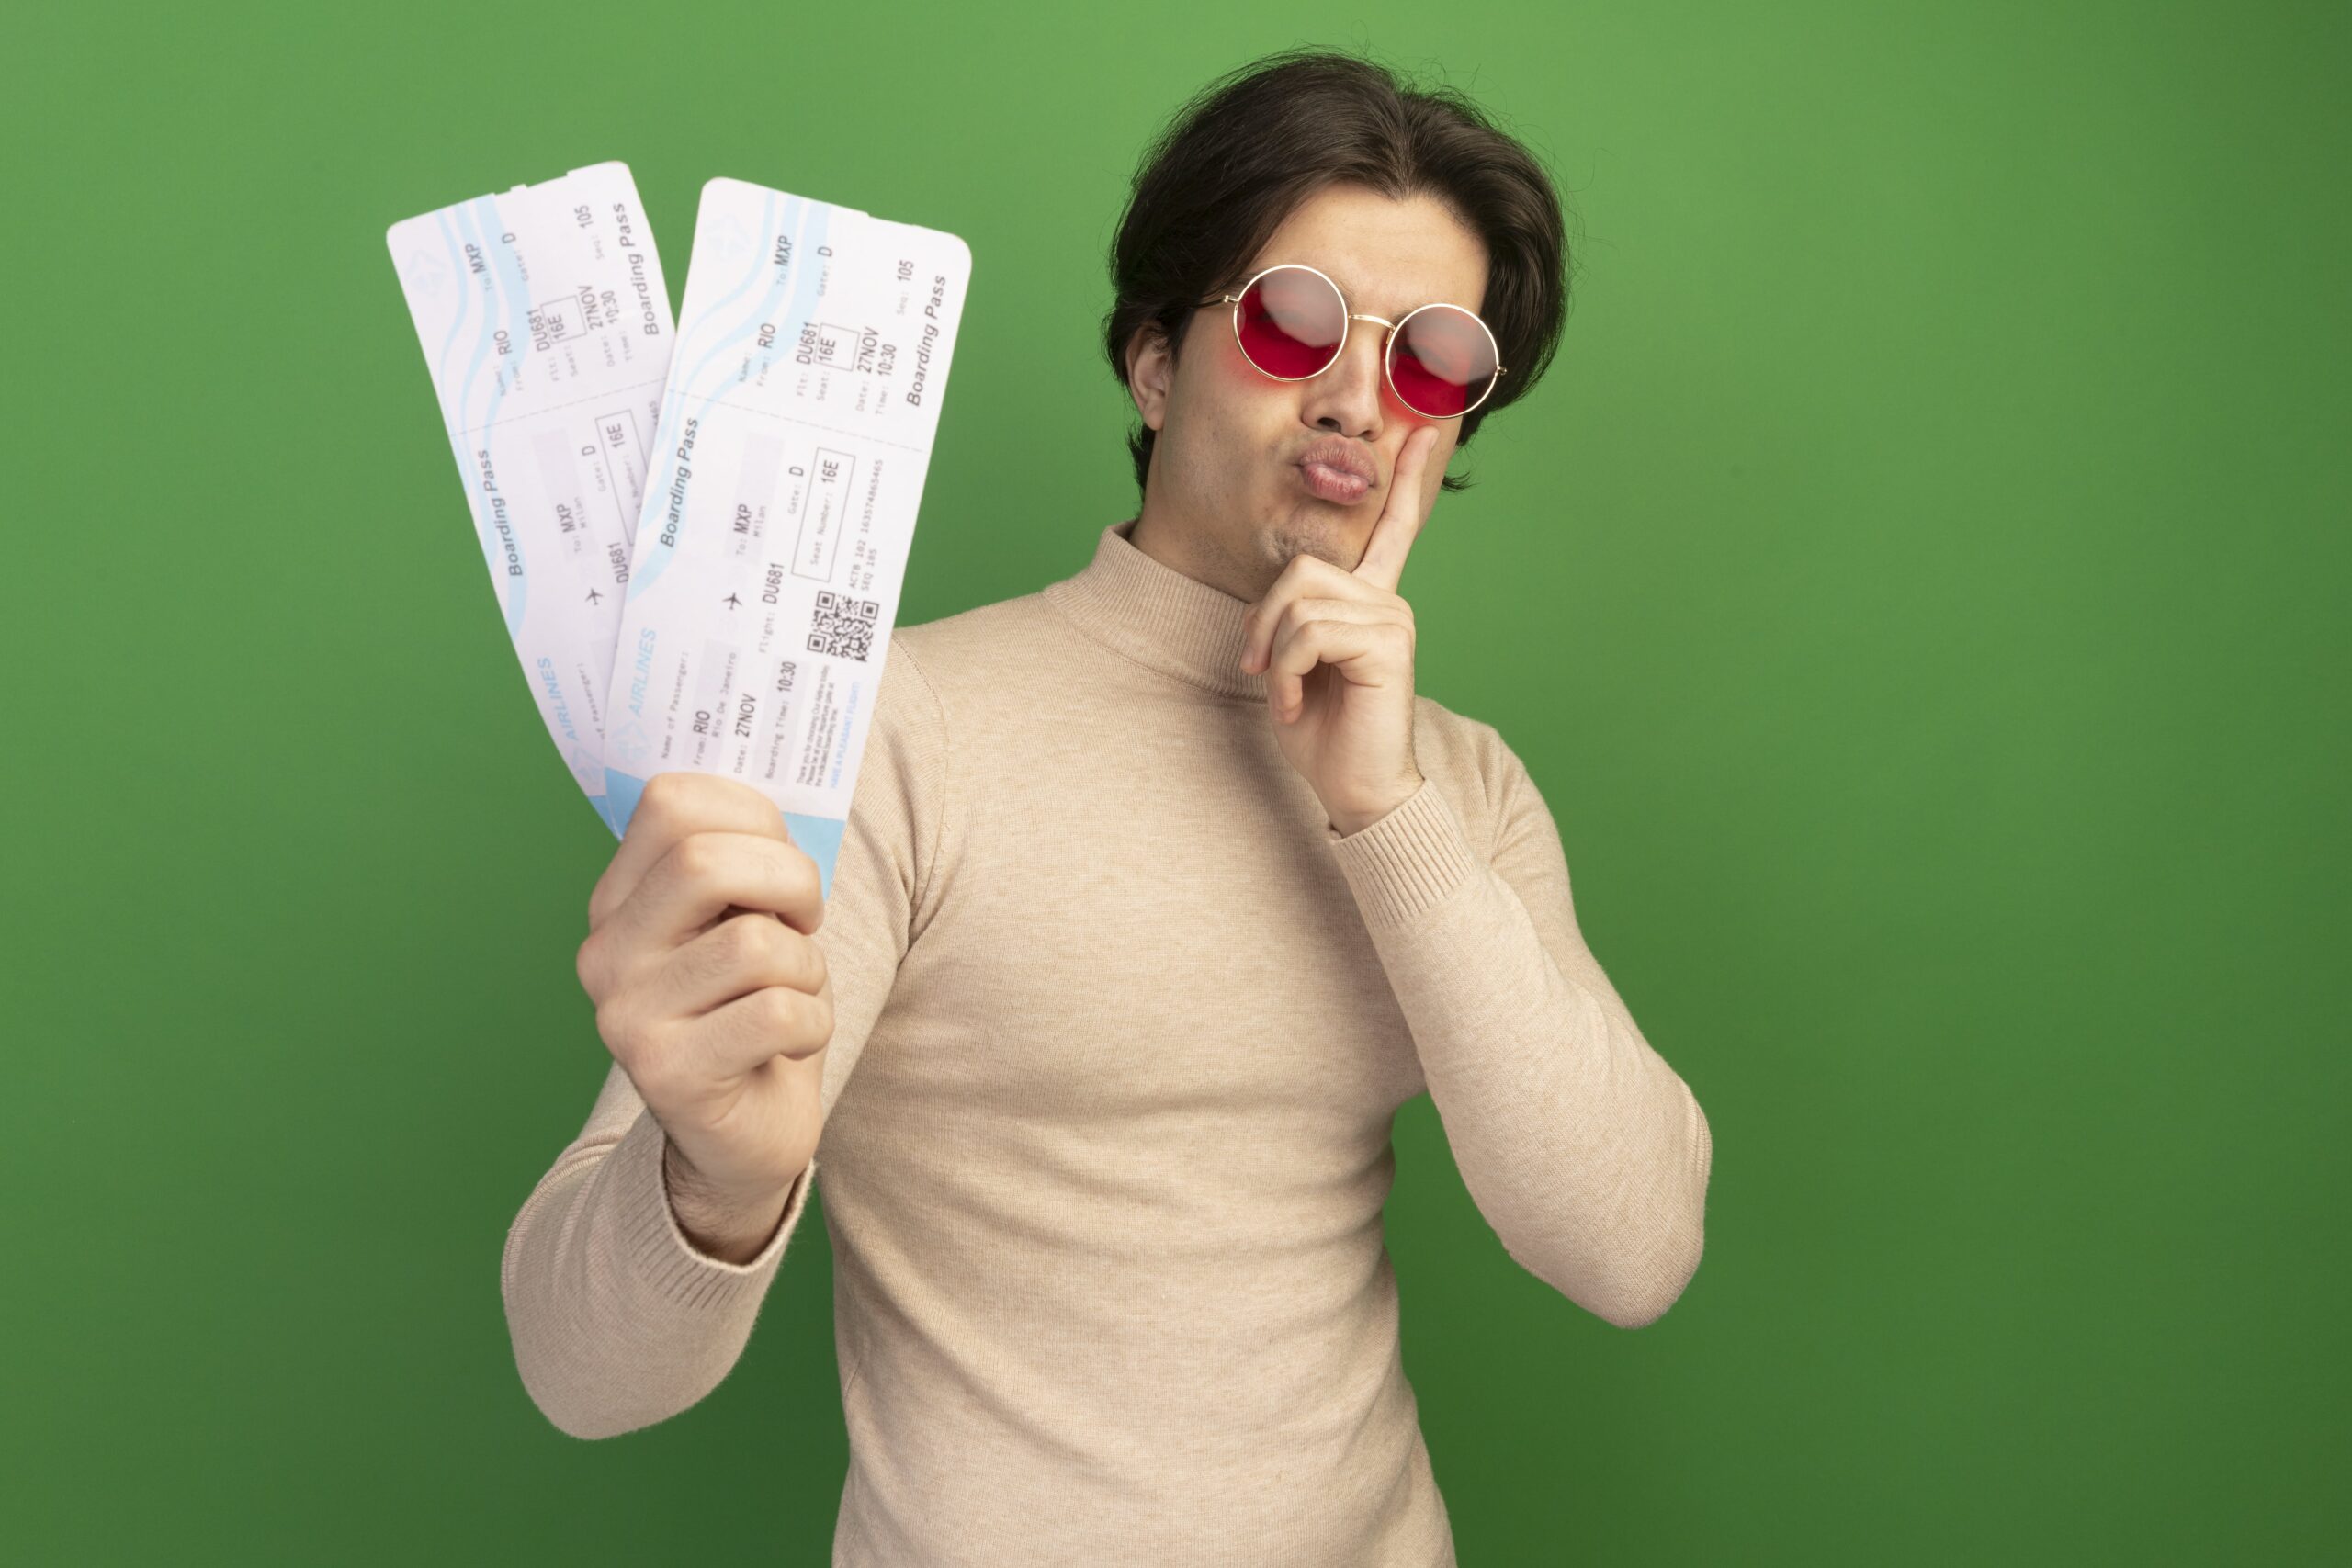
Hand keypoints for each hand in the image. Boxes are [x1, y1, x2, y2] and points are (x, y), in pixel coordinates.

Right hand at [573, 772, 833, 1255]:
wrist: (738, 1138)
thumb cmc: (753, 1011)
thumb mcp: (743, 922)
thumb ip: (742, 860)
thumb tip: (777, 791)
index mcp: (619, 901)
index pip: (671, 803)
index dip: (752, 817)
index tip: (779, 863)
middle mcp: (606, 953)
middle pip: (706, 862)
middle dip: (790, 882)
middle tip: (804, 922)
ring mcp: (627, 1016)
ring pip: (756, 944)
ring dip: (807, 968)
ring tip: (791, 995)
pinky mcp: (667, 1074)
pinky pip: (777, 1013)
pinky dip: (810, 1024)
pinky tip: (789, 1044)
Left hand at [1239, 425, 1439, 834]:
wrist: (1354, 790)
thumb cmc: (1322, 733)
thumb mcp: (1293, 664)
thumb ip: (1291, 619)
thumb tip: (1284, 596)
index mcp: (1370, 600)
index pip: (1392, 528)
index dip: (1407, 477)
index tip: (1424, 427)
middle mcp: (1388, 600)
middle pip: (1300, 570)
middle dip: (1262, 621)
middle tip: (1260, 671)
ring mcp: (1393, 619)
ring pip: (1300, 603)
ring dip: (1275, 656)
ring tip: (1287, 696)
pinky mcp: (1389, 644)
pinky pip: (1310, 634)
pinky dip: (1288, 674)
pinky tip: (1298, 706)